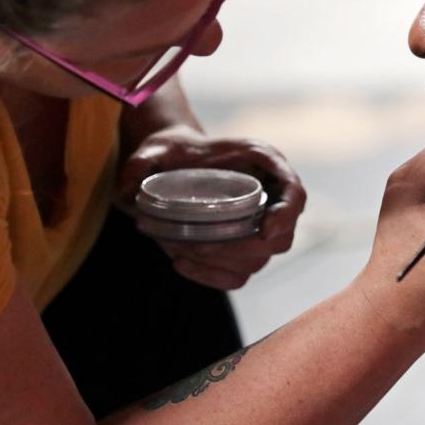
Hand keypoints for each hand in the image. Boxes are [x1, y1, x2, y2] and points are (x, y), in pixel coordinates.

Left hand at [116, 124, 306, 288]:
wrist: (170, 162)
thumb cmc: (173, 150)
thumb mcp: (157, 147)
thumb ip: (143, 161)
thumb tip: (129, 188)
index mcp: (264, 163)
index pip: (295, 193)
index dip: (287, 214)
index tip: (264, 230)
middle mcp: (269, 197)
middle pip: (280, 238)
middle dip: (240, 247)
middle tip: (197, 243)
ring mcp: (258, 227)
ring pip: (259, 260)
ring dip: (222, 262)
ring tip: (182, 249)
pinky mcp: (240, 250)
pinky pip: (237, 276)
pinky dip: (212, 277)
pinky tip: (180, 262)